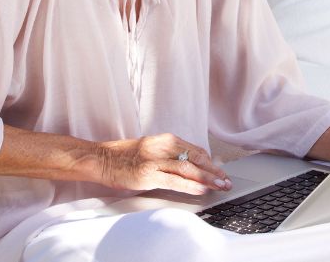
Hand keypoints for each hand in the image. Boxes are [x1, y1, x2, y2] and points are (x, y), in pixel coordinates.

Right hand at [98, 133, 231, 195]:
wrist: (103, 159)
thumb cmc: (126, 156)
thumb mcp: (152, 149)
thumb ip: (171, 155)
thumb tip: (192, 167)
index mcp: (166, 139)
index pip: (196, 150)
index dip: (211, 162)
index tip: (221, 171)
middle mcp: (163, 147)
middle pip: (196, 158)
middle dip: (214, 171)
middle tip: (226, 180)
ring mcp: (156, 160)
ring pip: (188, 168)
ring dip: (207, 178)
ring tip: (219, 185)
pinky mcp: (148, 174)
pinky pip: (174, 180)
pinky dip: (189, 185)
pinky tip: (200, 189)